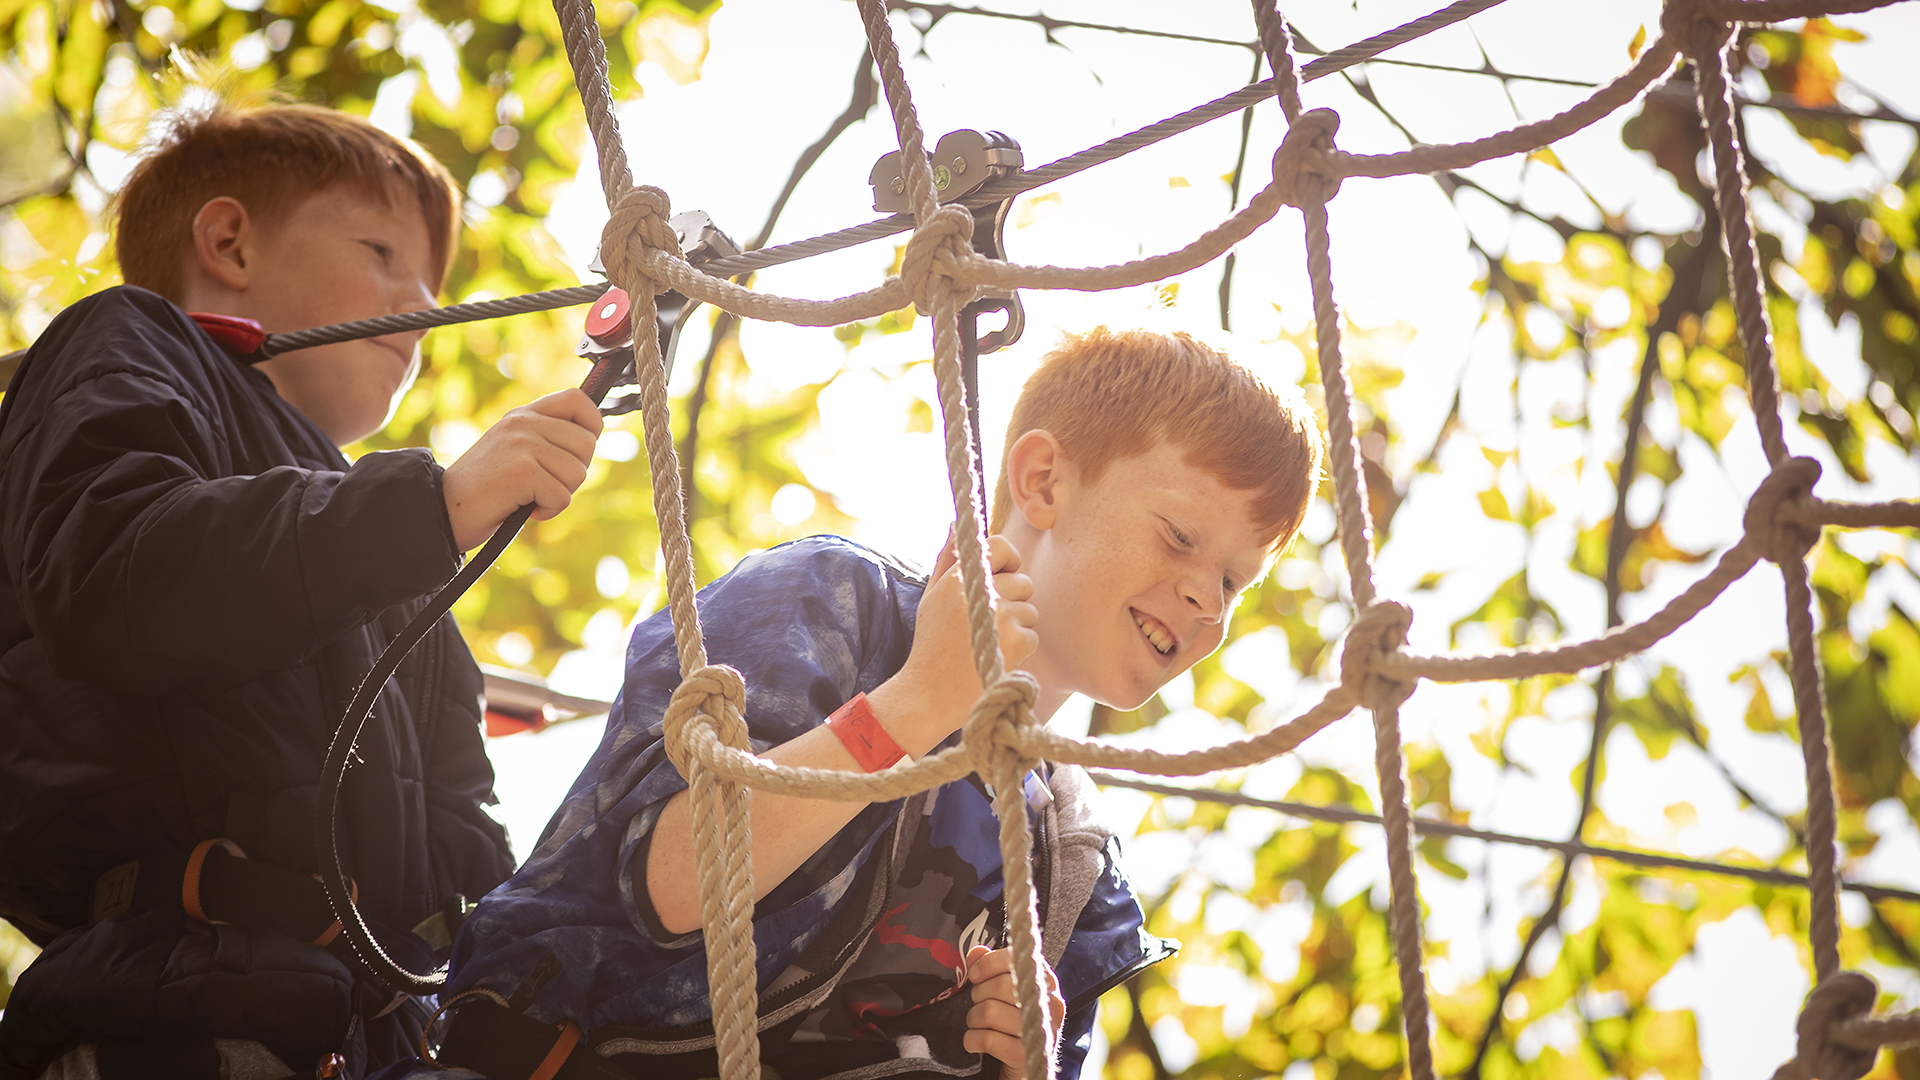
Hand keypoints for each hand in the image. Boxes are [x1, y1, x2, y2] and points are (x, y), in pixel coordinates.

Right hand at [441, 389, 603, 549]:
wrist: (445, 508)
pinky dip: (549, 510)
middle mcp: (523, 422)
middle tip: (547, 484)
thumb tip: (591, 437)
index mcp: (524, 413)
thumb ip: (546, 437)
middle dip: (575, 472)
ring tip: (533, 496)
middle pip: (586, 443)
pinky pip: (562, 496)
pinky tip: (528, 509)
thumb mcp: (516, 449)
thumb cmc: (487, 487)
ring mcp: (522, 444)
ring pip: (577, 473)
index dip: (591, 426)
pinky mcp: (522, 471)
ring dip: (560, 494)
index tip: (577, 452)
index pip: (578, 399)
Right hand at [880, 530, 1038, 745]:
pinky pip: (1033, 635)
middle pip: (1023, 581)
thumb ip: (946, 559)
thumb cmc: (931, 644)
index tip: (1002, 577)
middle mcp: (982, 591)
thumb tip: (955, 523)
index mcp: (958, 577)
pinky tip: (995, 659)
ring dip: (1017, 627)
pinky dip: (1020, 649)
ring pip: (1030, 610)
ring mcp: (1001, 615)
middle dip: (1013, 601)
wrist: (928, 694)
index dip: (1008, 560)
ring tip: (988, 644)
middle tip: (988, 625)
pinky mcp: (1016, 640)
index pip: (1001, 546)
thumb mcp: (930, 597)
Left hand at [964, 944, 1063, 1079]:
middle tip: (978, 1004)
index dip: (988, 964)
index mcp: (1047, 982)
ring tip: (977, 1025)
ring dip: (973, 1020)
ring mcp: (1040, 1031)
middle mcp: (1051, 1004)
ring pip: (990, 1011)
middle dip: (979, 995)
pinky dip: (972, 1040)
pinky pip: (987, 1039)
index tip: (975, 975)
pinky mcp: (1025, 1056)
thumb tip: (977, 952)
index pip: (1015, 959)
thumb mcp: (1003, 995)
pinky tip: (976, 1043)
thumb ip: (991, 970)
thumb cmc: (1012, 1027)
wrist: (1024, 1069)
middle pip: (1001, 985)